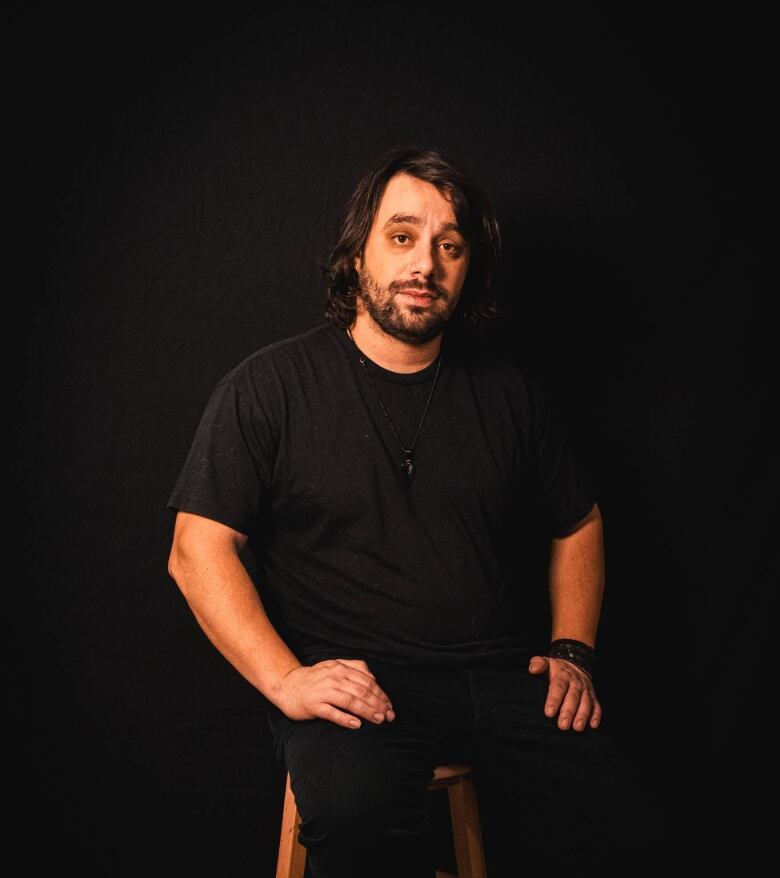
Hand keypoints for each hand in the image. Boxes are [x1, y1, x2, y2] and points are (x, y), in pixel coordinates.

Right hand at [274, 658, 395, 728]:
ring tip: (378, 719)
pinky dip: (345, 719)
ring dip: (367, 710)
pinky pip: (332, 713)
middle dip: (378, 704)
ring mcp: (323, 692)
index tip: (389, 705)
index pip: (366, 681)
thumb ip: (354, 667)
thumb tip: (373, 677)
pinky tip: (356, 725)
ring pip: (350, 701)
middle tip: (389, 716)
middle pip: (361, 691)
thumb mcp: (334, 666)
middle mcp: (333, 678)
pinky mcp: (313, 705)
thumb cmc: (314, 678)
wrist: (287, 685)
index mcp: (340, 668)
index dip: (380, 694)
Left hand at [528, 655, 601, 730]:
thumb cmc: (556, 668)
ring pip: (586, 703)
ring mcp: (585, 690)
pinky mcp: (592, 696)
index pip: (558, 687)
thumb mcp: (547, 662)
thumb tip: (532, 669)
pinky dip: (596, 715)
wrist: (576, 664)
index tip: (548, 713)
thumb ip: (538, 664)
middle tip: (563, 725)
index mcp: (563, 676)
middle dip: (568, 712)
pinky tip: (593, 725)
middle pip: (573, 698)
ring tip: (577, 728)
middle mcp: (576, 683)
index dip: (554, 700)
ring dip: (582, 716)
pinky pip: (596, 706)